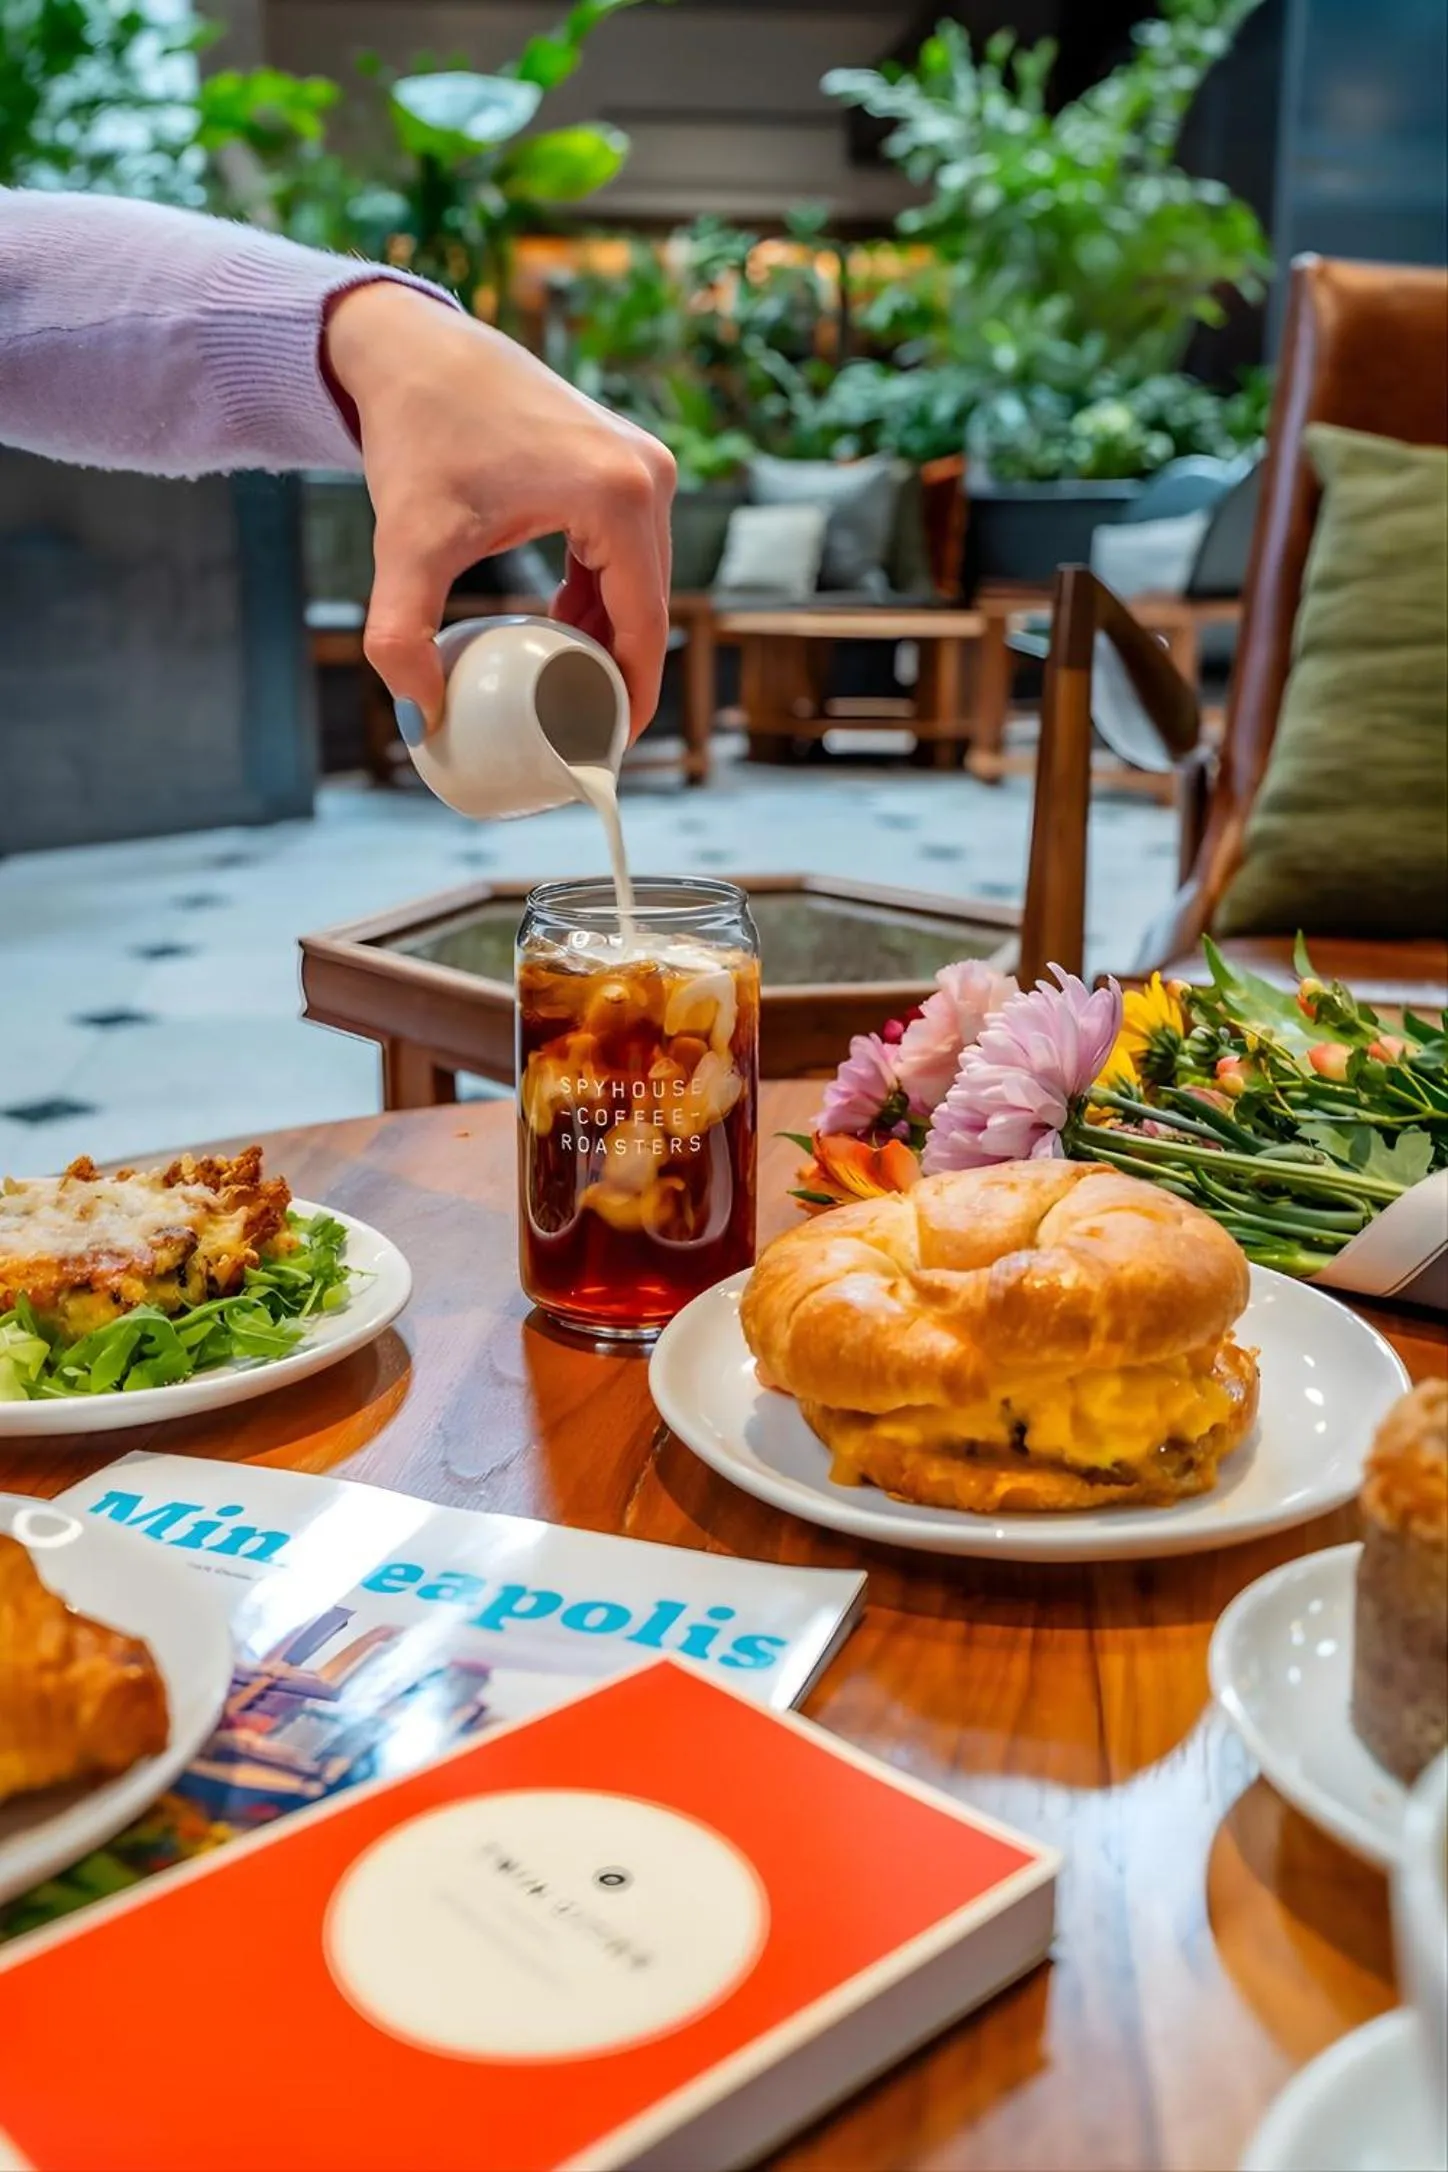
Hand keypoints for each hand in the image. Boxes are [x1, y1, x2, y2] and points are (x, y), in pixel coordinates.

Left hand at [324, 280, 675, 741]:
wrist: (413, 347)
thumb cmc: (416, 432)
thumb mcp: (404, 542)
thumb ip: (400, 634)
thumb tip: (421, 714)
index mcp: (619, 497)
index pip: (646, 628)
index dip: (633, 698)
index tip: (607, 748)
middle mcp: (648, 476)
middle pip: (651, 607)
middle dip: (620, 673)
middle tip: (579, 729)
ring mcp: (643, 463)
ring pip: (643, 580)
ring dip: (610, 634)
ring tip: (568, 685)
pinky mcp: (626, 459)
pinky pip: (629, 549)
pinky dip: (602, 594)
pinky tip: (565, 626)